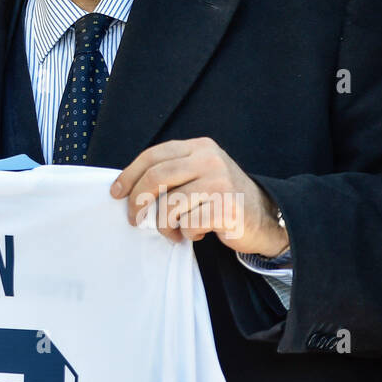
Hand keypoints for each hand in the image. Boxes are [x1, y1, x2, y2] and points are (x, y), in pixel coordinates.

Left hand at [110, 137, 288, 256]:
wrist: (266, 219)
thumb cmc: (223, 199)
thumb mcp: (199, 175)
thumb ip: (172, 175)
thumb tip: (127, 189)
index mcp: (199, 147)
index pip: (154, 155)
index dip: (130, 174)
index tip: (115, 193)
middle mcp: (209, 160)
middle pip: (156, 177)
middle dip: (138, 201)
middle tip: (134, 219)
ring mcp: (220, 182)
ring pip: (170, 204)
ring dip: (165, 225)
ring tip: (175, 232)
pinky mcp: (227, 207)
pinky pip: (189, 224)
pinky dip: (187, 233)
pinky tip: (199, 233)